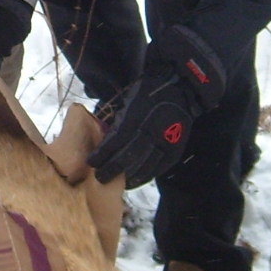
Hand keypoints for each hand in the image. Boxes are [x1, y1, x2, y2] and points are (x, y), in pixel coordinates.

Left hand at [89, 24, 226, 187]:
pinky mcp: (176, 147)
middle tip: (100, 178)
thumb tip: (102, 142)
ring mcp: (166, 140)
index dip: (103, 154)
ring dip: (129, 176)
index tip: (92, 162)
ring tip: (117, 182)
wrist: (179, 89)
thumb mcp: (129, 102)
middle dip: (113, 169)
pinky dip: (147, 175)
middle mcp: (153, 129)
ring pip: (145, 164)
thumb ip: (118, 123)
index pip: (117, 140)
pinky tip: (136, 180)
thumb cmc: (147, 94)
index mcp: (138, 115)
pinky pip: (160, 167)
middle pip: (129, 156)